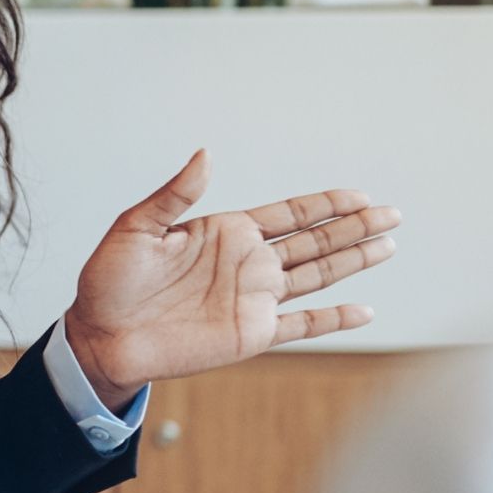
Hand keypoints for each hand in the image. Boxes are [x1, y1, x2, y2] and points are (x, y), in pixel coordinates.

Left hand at [64, 150, 399, 402]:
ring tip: (389, 244)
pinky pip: (302, 325)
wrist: (99, 336)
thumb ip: (174, 195)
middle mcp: (246, 264)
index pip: (289, 214)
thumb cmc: (109, 282)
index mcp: (224, 233)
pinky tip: (363, 310)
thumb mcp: (135, 228)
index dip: (325, 204)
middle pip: (314, 241)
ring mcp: (252, 299)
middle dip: (354, 227)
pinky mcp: (251, 334)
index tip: (360, 194)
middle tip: (393, 213)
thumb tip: (205, 155)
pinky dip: (333, 319)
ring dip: (354, 261)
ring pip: (317, 276)